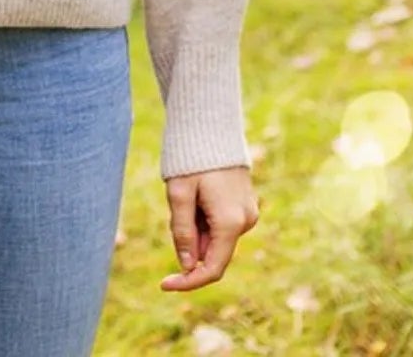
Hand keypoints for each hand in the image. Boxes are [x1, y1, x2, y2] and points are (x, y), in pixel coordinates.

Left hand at [160, 165, 259, 290]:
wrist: (212, 127)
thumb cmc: (191, 159)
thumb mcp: (178, 194)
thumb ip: (182, 232)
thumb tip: (186, 265)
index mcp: (230, 222)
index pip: (211, 268)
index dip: (188, 280)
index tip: (164, 284)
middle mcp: (245, 222)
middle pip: (213, 252)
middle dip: (189, 244)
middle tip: (174, 210)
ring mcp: (248, 213)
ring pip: (216, 238)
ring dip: (196, 230)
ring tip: (186, 194)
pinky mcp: (245, 205)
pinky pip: (222, 225)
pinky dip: (204, 221)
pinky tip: (196, 194)